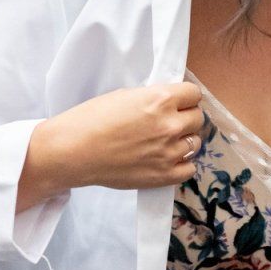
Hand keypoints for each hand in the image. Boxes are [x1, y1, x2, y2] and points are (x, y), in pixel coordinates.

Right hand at [16, 82, 202, 210]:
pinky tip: (167, 159)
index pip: (193, 93)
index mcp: (161, 99)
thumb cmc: (91, 119)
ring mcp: (169, 152)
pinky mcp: (164, 175)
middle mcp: (170, 124)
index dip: (185, 97)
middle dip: (185, 117)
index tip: (178, 102)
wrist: (72, 152)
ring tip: (165, 141)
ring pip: (195, 143)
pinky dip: (181, 164)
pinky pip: (189, 168)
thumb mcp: (125, 95)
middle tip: (169, 121)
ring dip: (184, 140)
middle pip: (197, 118)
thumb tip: (169, 103)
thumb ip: (152, 98)